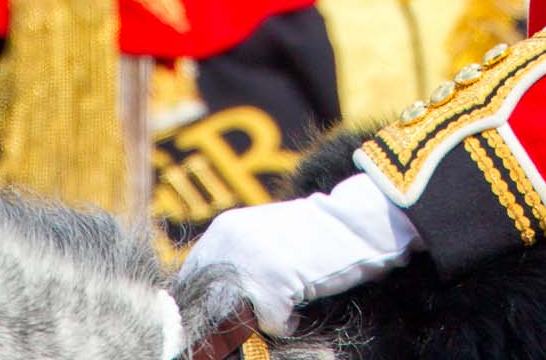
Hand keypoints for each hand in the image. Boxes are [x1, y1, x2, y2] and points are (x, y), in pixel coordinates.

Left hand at [181, 174, 419, 336]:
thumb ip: (232, 262)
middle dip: (228, 320)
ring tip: (286, 300)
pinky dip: (289, 321)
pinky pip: (273, 324)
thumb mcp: (261, 237)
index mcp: (223, 229)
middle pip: (211, 305)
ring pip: (239, 318)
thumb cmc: (310, 235)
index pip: (191, 281)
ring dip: (261, 318)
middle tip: (261, 314)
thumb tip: (205, 311)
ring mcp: (251, 262)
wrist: (353, 220)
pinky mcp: (275, 284)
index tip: (219, 319)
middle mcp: (230, 242)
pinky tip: (302, 301)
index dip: (205, 307)